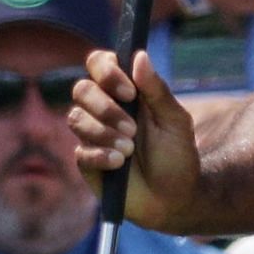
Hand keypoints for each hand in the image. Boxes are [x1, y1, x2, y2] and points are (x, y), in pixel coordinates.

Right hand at [67, 46, 197, 225]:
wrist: (174, 198)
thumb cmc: (177, 155)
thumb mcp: (175, 121)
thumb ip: (157, 90)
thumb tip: (140, 55)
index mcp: (125, 91)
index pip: (100, 64)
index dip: (108, 72)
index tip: (130, 93)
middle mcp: (103, 108)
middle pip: (82, 88)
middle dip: (105, 108)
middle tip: (132, 129)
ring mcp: (92, 134)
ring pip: (76, 118)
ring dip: (104, 133)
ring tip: (129, 150)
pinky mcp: (86, 161)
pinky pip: (80, 150)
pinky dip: (100, 155)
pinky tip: (118, 164)